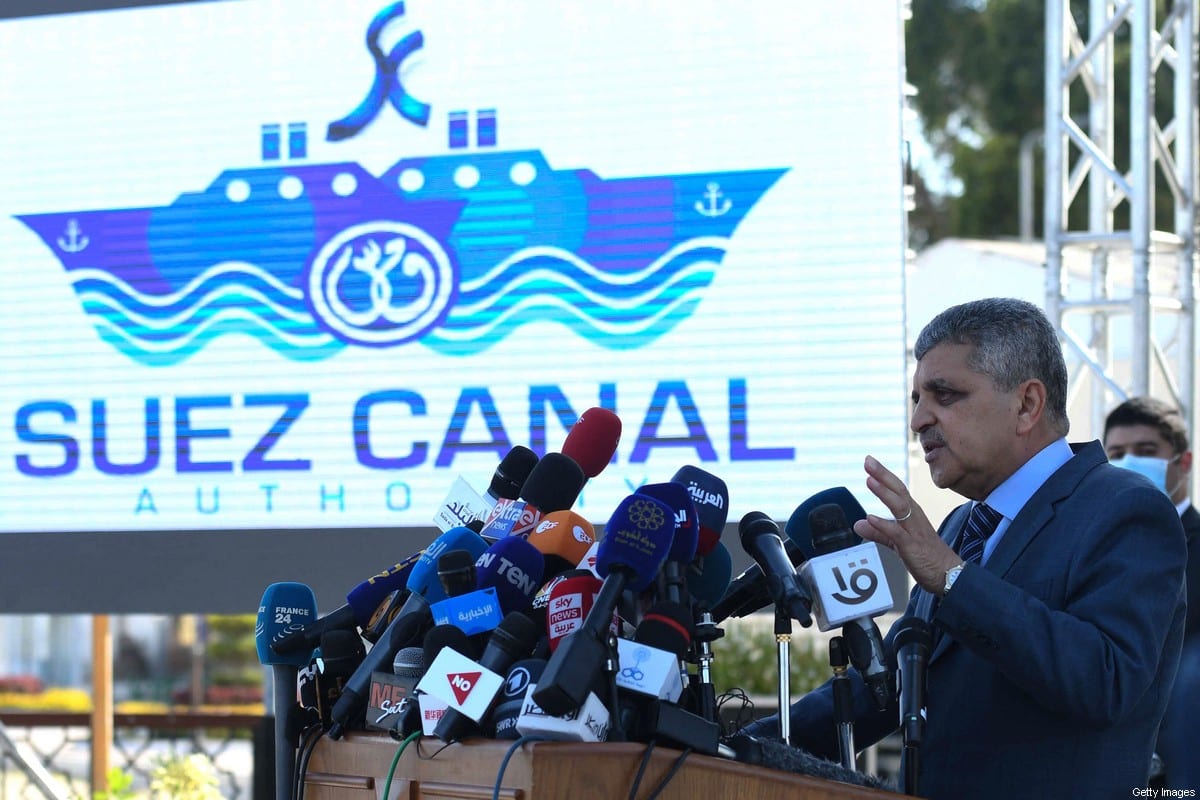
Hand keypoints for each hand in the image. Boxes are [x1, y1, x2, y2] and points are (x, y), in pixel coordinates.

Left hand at [853, 455, 961, 593]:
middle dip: (883, 475)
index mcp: (912, 514)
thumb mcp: (898, 542)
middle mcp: (914, 518)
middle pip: (899, 491)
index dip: (883, 475)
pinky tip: (870, 518)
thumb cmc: (926, 557)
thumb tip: (858, 524)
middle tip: (868, 460)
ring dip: (884, 493)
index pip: (897, 489)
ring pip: (900, 507)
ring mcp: (914, 531)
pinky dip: (884, 525)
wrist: (949, 575)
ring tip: (870, 480)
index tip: (870, 461)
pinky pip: (897, 534)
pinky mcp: (913, 547)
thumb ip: (879, 532)